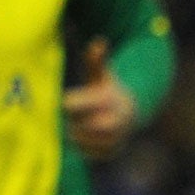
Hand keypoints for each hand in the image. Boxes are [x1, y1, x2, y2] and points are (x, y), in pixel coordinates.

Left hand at [63, 40, 137, 160]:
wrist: (132, 112)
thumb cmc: (108, 89)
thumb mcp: (102, 74)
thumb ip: (96, 60)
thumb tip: (98, 42)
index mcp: (107, 100)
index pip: (74, 104)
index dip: (68, 102)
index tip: (63, 101)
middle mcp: (113, 121)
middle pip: (79, 126)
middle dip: (70, 121)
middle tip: (63, 118)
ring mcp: (113, 139)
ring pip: (81, 141)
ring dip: (72, 134)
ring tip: (70, 126)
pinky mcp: (110, 152)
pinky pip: (87, 153)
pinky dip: (80, 146)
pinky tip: (79, 136)